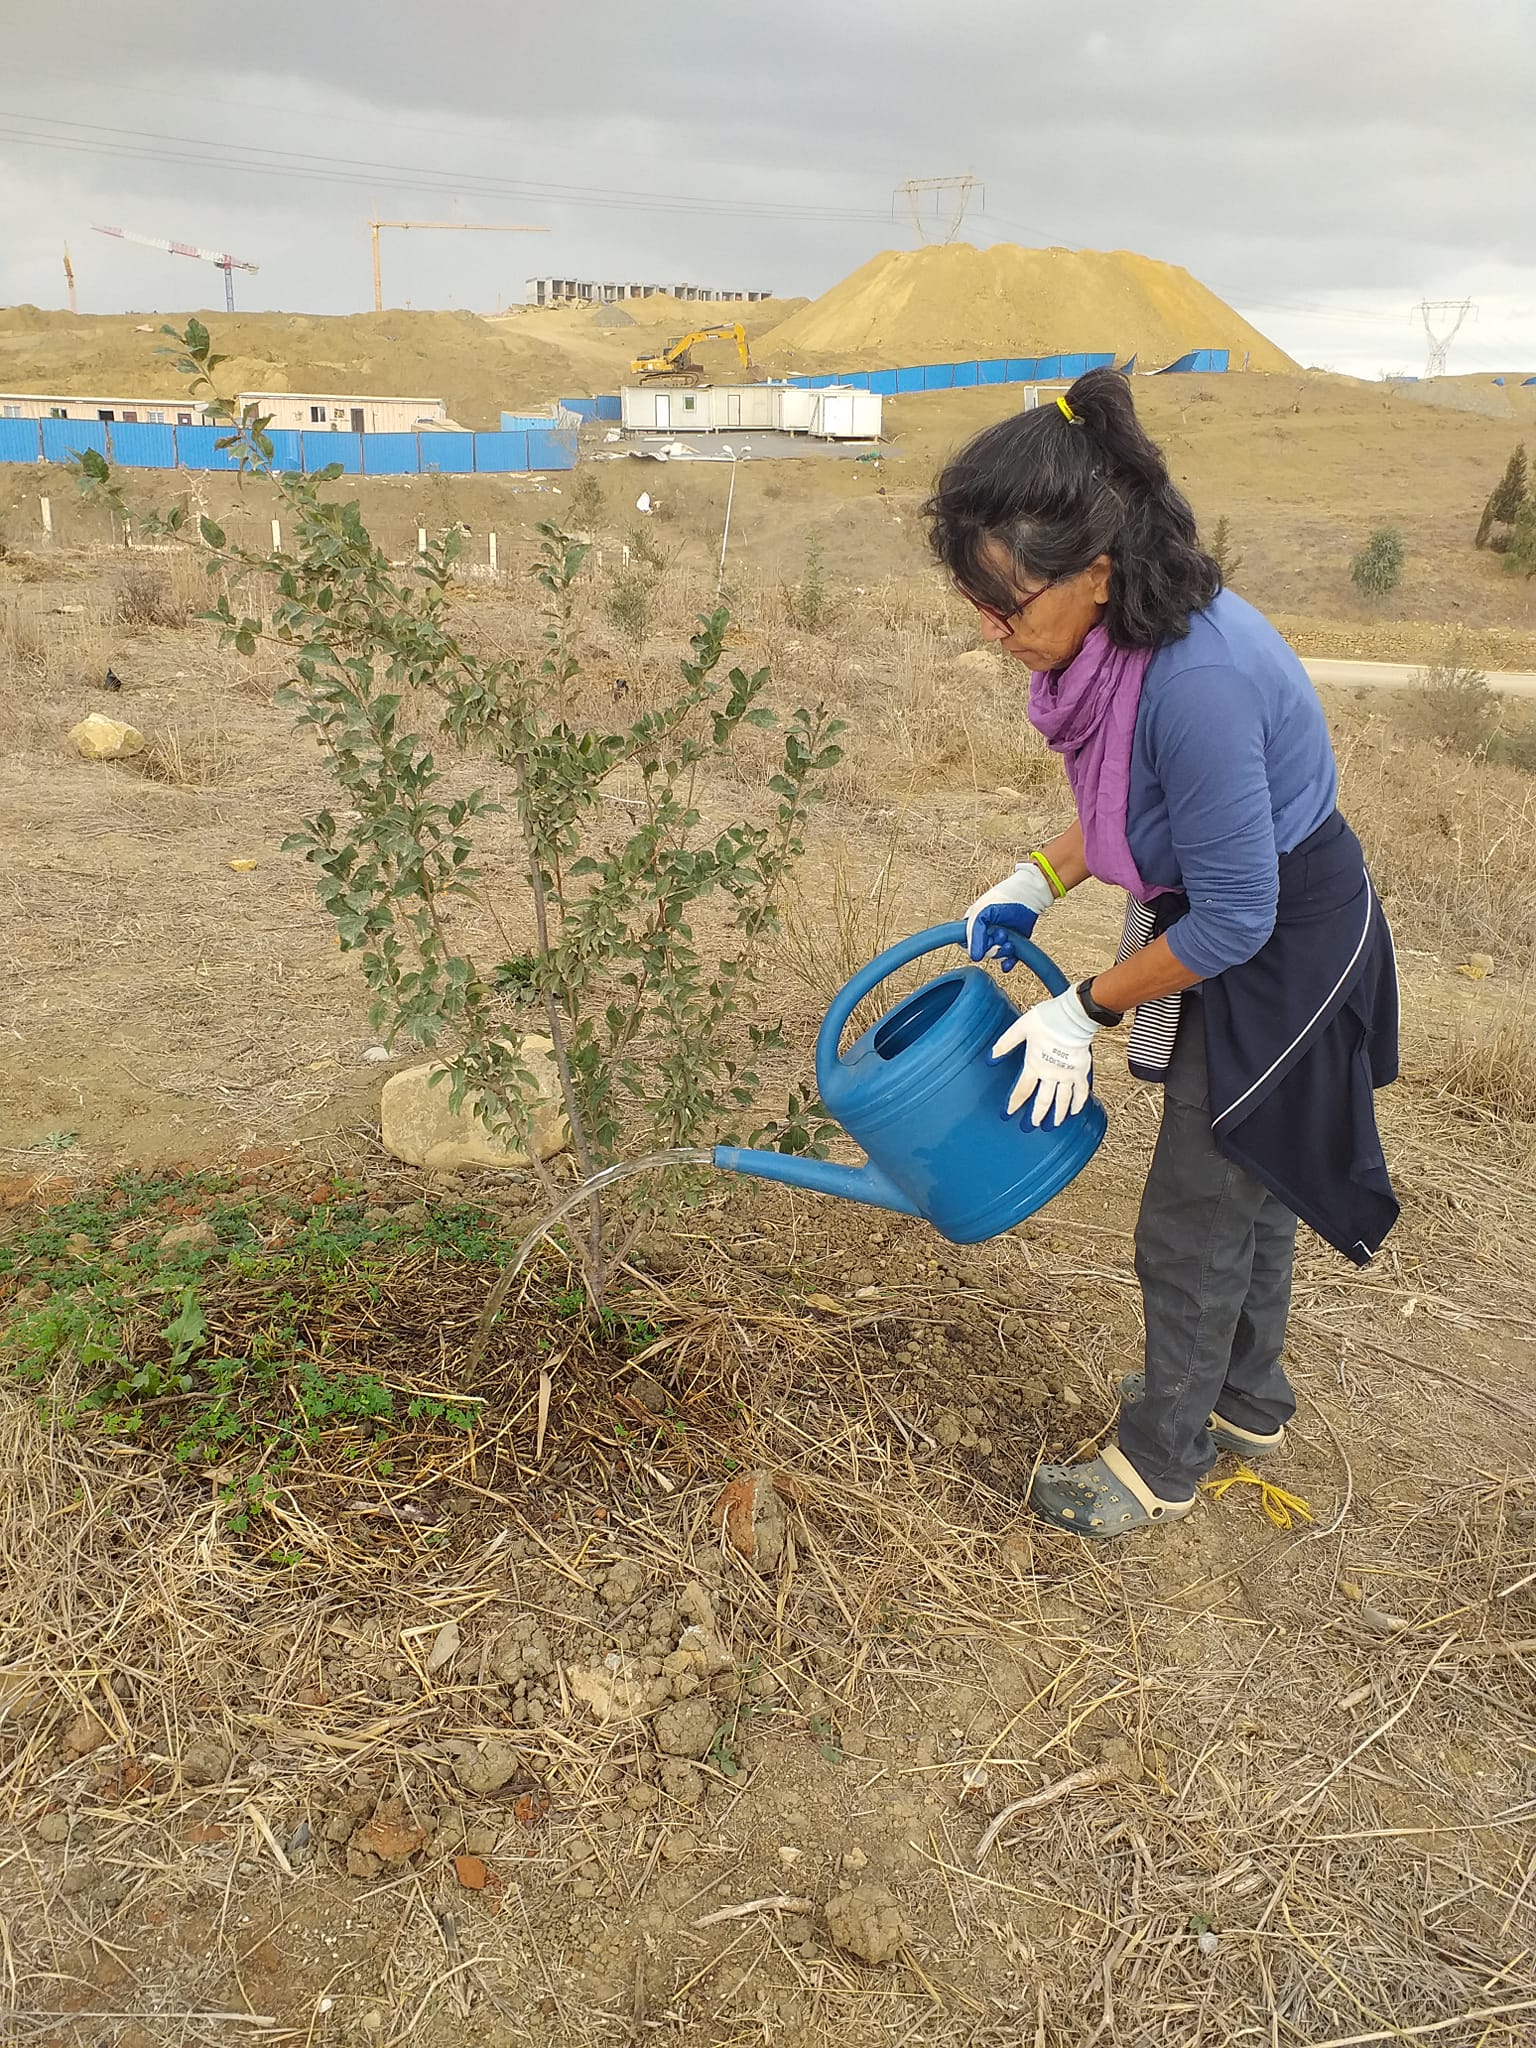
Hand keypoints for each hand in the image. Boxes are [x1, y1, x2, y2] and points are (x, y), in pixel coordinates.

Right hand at [965, 861, 1056, 969]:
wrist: (1030, 895)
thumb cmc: (1004, 897)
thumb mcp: (981, 914)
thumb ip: (974, 935)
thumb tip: (975, 957)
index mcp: (973, 923)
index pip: (964, 943)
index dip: (972, 945)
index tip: (983, 939)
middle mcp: (986, 932)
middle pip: (982, 952)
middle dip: (992, 947)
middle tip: (1001, 935)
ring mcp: (999, 939)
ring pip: (995, 956)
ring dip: (1002, 952)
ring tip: (1010, 940)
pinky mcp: (1013, 944)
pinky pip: (1007, 960)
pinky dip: (1008, 962)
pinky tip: (1009, 960)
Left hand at [991, 985, 1099, 1126]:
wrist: (1073, 1016)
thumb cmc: (1047, 1019)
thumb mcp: (1020, 1028)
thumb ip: (1005, 1044)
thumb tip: (990, 1058)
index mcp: (1034, 1064)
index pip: (1022, 1090)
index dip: (1014, 1103)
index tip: (1009, 1114)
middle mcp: (1051, 1074)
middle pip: (1042, 1100)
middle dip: (1036, 1115)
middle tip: (1031, 1126)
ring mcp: (1067, 1074)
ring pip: (1062, 1100)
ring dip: (1057, 1114)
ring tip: (1053, 1125)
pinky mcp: (1080, 1071)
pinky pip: (1082, 1091)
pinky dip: (1079, 1103)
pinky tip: (1076, 1112)